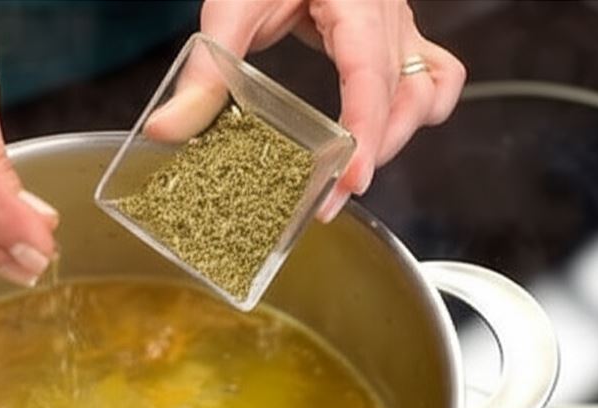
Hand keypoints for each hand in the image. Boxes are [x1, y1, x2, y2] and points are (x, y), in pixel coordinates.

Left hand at [146, 0, 465, 221]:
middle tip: (329, 199)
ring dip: (397, 137)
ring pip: (427, 91)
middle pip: (406, 96)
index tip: (349, 180)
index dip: (366, 133)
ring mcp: (398, 26)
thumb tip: (167, 128)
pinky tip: (379, 137)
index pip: (371, 76)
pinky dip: (413, 112)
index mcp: (357, 4)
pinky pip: (431, 75)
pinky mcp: (393, 37)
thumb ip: (206, 69)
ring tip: (350, 176)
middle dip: (373, 154)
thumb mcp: (233, 6)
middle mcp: (388, 16)